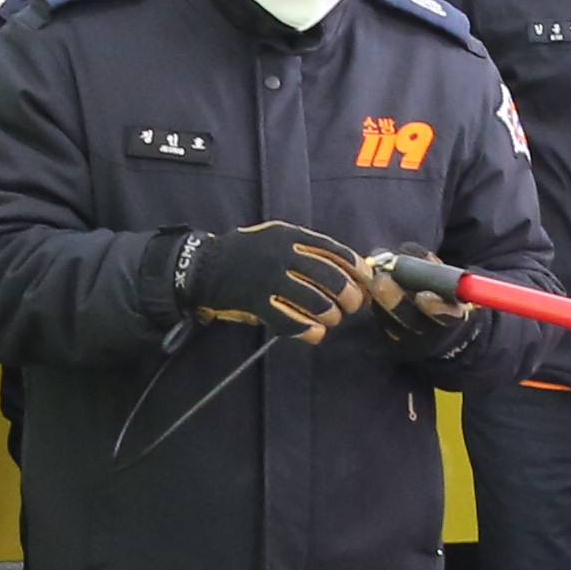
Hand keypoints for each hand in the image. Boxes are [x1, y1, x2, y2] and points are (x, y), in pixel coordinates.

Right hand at [178, 221, 368, 338]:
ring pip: (315, 301)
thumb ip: (304, 247)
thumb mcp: (275, 237)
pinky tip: (315, 333)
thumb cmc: (245, 253)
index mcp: (289, 236)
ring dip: (331, 315)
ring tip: (332, 319)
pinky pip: (289, 320)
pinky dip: (307, 330)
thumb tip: (344, 266)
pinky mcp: (256, 302)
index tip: (366, 280)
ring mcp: (269, 279)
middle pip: (330, 278)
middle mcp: (282, 255)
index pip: (333, 251)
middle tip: (352, 305)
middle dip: (349, 295)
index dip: (355, 268)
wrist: (204, 266)